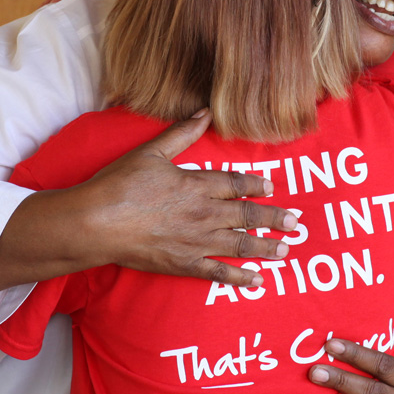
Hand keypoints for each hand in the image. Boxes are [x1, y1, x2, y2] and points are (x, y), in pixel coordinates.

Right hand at [72, 109, 298, 286]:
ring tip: (284, 250)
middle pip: (247, 215)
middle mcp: (204, 213)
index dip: (256, 186)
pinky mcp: (184, 264)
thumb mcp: (151, 152)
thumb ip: (182, 133)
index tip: (271, 188)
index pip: (236, 184)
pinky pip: (219, 273)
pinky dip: (239, 278)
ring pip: (240, 244)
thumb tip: (204, 112)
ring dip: (265, 247)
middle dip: (274, 219)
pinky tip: (257, 281)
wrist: (97, 222)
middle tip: (295, 223)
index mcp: (197, 184)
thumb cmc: (120, 185)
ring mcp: (196, 241)